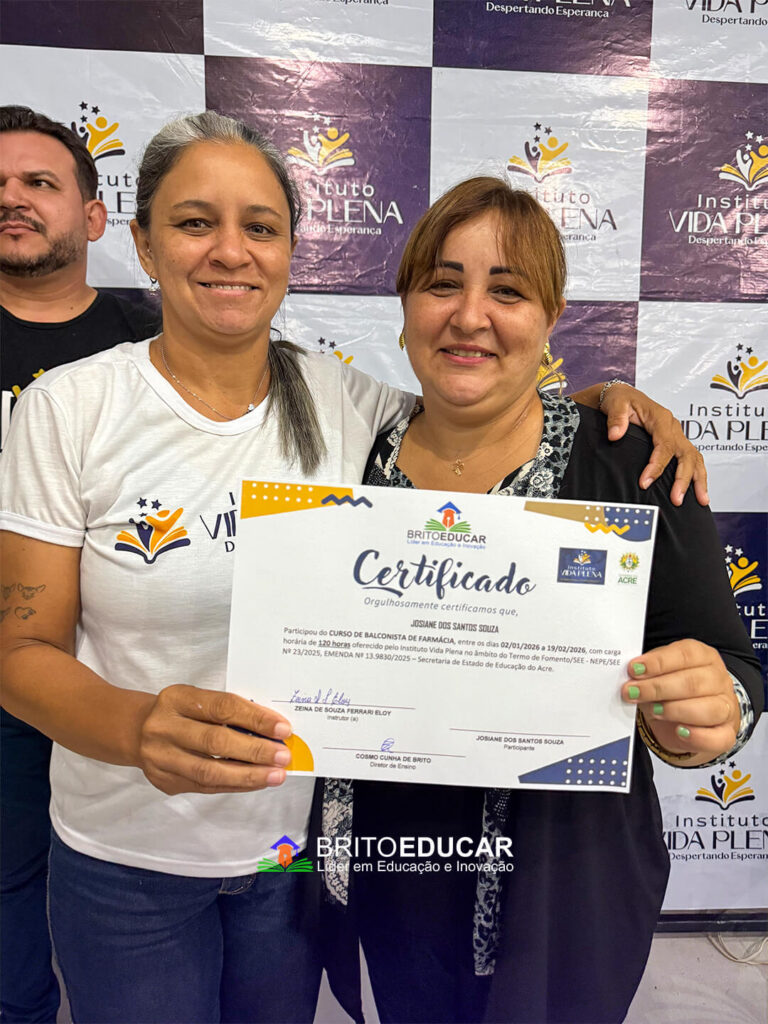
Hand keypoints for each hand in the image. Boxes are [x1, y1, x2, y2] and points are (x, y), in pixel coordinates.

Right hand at [138, 685, 292, 794]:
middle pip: (216, 742)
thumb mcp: (198, 699)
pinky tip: (255, 782)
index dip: (255, 719)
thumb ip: (229, 711)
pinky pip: (206, 787)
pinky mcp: (165, 781)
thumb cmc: (179, 712)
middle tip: (283, 756)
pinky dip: (234, 785)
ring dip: (248, 775)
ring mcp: (161, 757)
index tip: (282, 728)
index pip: (222, 707)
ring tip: (275, 775)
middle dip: (255, 751)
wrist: (136, 730)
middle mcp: (164, 727)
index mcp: (177, 699)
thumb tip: (271, 730)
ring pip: (210, 771)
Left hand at [599, 382, 707, 506]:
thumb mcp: (615, 403)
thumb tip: (615, 434)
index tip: (645, 483)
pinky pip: (691, 460)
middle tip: (676, 499)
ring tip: (701, 501)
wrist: (622, 396)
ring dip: (698, 480)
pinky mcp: (676, 443)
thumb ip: (616, 418)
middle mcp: (673, 427)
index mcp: (661, 418)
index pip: (664, 445)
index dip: (656, 466)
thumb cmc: (620, 400)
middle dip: (683, 479)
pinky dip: (697, 476)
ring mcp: (677, 435)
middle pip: (686, 455)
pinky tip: (698, 492)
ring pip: (695, 459)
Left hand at [622, 640, 739, 765]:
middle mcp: (719, 679)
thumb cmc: (671, 690)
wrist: (688, 717)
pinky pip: (718, 738)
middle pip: (693, 682)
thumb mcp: (658, 674)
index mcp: (703, 656)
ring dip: (675, 710)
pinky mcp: (727, 733)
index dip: (658, 662)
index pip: (685, 655)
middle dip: (658, 688)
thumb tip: (628, 677)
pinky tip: (679, 731)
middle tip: (632, 692)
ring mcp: (726, 706)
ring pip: (709, 709)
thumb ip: (647, 673)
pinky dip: (698, 736)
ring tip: (653, 710)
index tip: (634, 669)